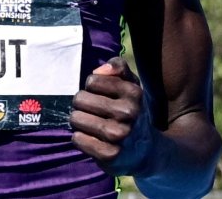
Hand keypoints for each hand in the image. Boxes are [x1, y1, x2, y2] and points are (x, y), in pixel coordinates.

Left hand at [70, 57, 156, 175]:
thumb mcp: (131, 85)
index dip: (92, 87)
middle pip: (80, 99)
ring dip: (79, 121)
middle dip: (82, 104)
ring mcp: (119, 135)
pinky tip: (91, 138)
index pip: (92, 81)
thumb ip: (118, 67)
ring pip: (76, 118)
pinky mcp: (109, 154)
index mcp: (134, 93)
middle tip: (93, 111)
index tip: (101, 95)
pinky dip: (79, 138)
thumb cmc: (131, 110)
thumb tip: (98, 71)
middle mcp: (128, 113)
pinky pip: (77, 139)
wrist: (145, 150)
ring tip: (91, 124)